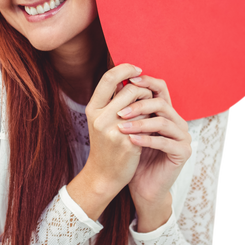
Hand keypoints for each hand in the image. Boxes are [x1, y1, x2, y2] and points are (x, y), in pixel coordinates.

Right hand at [84, 64, 153, 194]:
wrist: (104, 175)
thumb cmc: (105, 145)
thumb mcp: (100, 120)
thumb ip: (110, 100)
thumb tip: (127, 77)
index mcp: (92, 109)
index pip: (109, 78)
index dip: (125, 69)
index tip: (138, 69)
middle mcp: (101, 118)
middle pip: (131, 89)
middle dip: (144, 91)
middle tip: (148, 98)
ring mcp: (114, 130)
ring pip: (142, 105)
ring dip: (150, 107)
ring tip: (148, 114)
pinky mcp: (128, 142)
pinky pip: (147, 122)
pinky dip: (151, 122)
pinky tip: (150, 128)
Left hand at [116, 76, 191, 204]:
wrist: (143, 186)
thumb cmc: (134, 156)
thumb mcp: (129, 129)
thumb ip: (127, 109)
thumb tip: (116, 84)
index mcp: (166, 113)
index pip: (160, 89)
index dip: (146, 82)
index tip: (127, 81)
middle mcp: (178, 122)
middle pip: (161, 103)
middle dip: (139, 105)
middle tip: (119, 113)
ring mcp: (183, 137)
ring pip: (163, 122)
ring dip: (140, 124)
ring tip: (121, 128)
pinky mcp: (183, 152)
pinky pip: (165, 142)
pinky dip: (147, 140)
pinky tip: (131, 141)